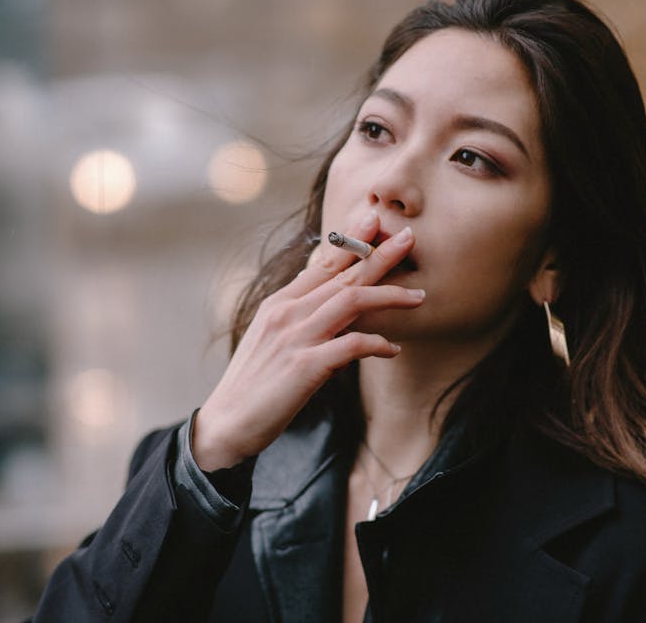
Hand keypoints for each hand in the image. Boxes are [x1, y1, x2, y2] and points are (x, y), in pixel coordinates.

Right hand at [192, 212, 423, 470]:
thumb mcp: (271, 338)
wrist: (226, 425)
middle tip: (409, 237)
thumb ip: (298, 316)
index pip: (322, 264)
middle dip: (379, 255)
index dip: (351, 241)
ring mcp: (295, 338)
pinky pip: (350, 346)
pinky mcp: (304, 367)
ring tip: (418, 296)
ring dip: (388, 295)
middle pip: (342, 275)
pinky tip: (393, 349)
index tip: (373, 220)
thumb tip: (327, 299)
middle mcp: (287, 313)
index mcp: (279, 302)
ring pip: (350, 302)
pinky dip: (376, 344)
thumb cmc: (253, 384)